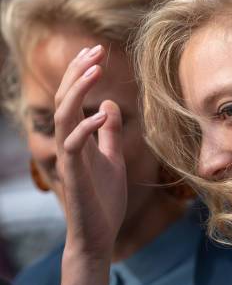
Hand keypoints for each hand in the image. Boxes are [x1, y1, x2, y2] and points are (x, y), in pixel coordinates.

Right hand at [54, 44, 126, 260]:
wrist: (98, 234)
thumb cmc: (104, 198)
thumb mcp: (113, 157)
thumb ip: (109, 132)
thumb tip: (110, 105)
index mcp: (78, 137)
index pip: (73, 98)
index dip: (82, 73)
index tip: (97, 52)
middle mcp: (69, 143)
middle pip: (65, 99)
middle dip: (78, 73)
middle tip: (95, 50)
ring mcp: (69, 157)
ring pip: (64, 116)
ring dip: (78, 90)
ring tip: (95, 69)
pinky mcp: (74, 174)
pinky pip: (74, 144)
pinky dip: (87, 127)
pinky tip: (104, 113)